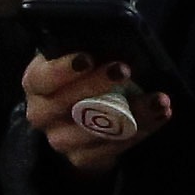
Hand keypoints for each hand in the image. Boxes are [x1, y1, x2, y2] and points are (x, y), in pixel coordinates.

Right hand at [21, 52, 158, 173]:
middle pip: (66, 103)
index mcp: (36, 83)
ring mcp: (60, 140)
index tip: (87, 58)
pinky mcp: (82, 158)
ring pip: (95, 130)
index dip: (62, 69)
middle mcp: (42, 114)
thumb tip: (112, 35)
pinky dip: (140, 130)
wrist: (80, 116)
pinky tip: (159, 115)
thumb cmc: (84, 74)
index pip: (41, 77)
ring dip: (131, 113)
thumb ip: (87, 45)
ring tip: (158, 99)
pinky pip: (112, 147)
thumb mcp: (79, 56)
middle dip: (98, 85)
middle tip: (125, 69)